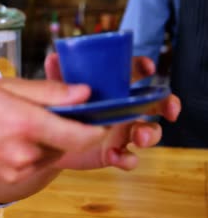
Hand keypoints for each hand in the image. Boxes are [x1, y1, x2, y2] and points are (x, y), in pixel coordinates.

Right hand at [0, 78, 105, 183]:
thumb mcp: (6, 86)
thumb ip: (49, 92)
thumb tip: (84, 94)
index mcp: (28, 124)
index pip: (82, 136)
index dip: (96, 128)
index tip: (97, 118)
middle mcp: (27, 153)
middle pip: (68, 145)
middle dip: (67, 130)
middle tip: (46, 111)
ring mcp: (18, 170)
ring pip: (52, 156)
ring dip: (49, 141)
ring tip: (22, 123)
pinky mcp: (10, 179)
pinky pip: (35, 165)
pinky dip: (33, 151)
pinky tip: (11, 137)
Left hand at [44, 54, 180, 169]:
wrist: (48, 143)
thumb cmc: (58, 112)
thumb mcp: (57, 92)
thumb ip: (58, 77)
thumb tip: (53, 58)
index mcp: (112, 90)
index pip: (133, 73)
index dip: (143, 67)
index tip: (147, 68)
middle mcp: (122, 110)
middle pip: (155, 103)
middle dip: (167, 104)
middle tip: (168, 110)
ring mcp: (120, 133)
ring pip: (149, 132)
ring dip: (150, 134)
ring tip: (138, 138)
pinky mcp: (113, 153)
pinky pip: (130, 158)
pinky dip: (127, 159)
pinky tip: (114, 156)